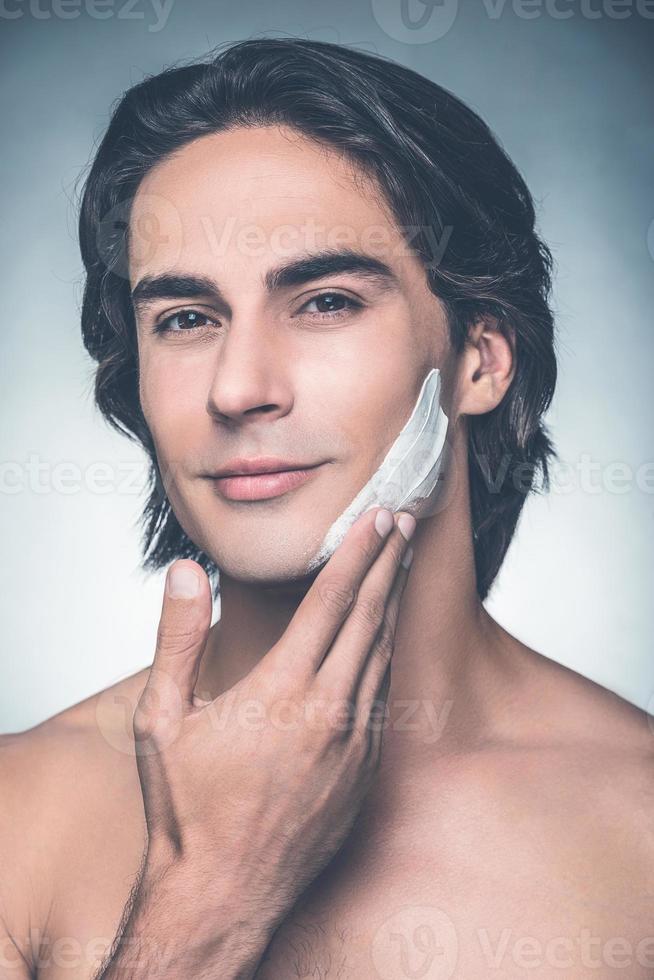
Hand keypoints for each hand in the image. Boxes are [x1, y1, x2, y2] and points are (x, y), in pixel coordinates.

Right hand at [133, 506, 414, 925]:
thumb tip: (184, 573)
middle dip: (389, 563)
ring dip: (393, 604)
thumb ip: (177, 639)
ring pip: (384, 655)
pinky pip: (384, 699)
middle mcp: (329, 712)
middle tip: (403, 521)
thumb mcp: (162, 720)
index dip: (357, 552)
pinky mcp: (366, 773)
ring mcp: (355, 745)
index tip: (376, 517)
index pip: (330, 600)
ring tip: (400, 565)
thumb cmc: (187, 809)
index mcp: (281, 690)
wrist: (223, 896)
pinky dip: (387, 656)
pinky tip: (385, 637)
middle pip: (369, 617)